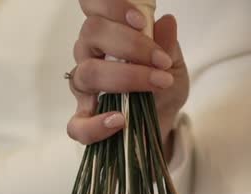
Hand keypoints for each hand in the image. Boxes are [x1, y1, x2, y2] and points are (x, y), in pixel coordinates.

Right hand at [67, 1, 188, 148]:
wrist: (161, 122)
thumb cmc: (162, 88)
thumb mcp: (173, 64)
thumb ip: (167, 45)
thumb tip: (167, 22)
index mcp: (107, 33)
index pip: (93, 5)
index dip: (111, 6)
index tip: (141, 22)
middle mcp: (89, 54)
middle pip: (92, 32)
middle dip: (130, 45)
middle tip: (161, 62)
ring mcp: (84, 87)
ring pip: (87, 72)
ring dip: (125, 78)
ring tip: (156, 85)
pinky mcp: (84, 120)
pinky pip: (77, 125)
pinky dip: (96, 125)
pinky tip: (119, 120)